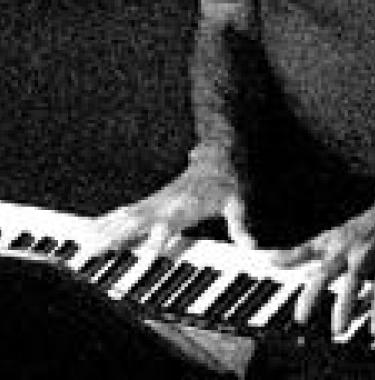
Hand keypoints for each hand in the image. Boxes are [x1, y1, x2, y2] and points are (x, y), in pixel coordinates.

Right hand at [91, 153, 254, 254]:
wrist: (216, 158)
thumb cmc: (224, 185)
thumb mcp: (236, 204)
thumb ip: (239, 226)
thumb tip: (251, 246)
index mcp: (184, 206)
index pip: (167, 225)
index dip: (156, 240)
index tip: (144, 256)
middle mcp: (165, 205)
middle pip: (136, 222)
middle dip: (114, 237)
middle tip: (92, 251)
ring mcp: (155, 203)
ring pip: (124, 217)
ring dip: (103, 229)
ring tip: (82, 244)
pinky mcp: (150, 203)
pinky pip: (124, 213)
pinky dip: (106, 221)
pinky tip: (90, 230)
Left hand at [271, 157, 374, 337]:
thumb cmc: (361, 226)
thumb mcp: (330, 237)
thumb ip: (301, 253)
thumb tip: (271, 262)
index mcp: (343, 250)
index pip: (322, 274)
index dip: (311, 294)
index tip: (301, 317)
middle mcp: (362, 253)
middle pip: (351, 281)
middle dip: (344, 305)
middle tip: (337, 330)